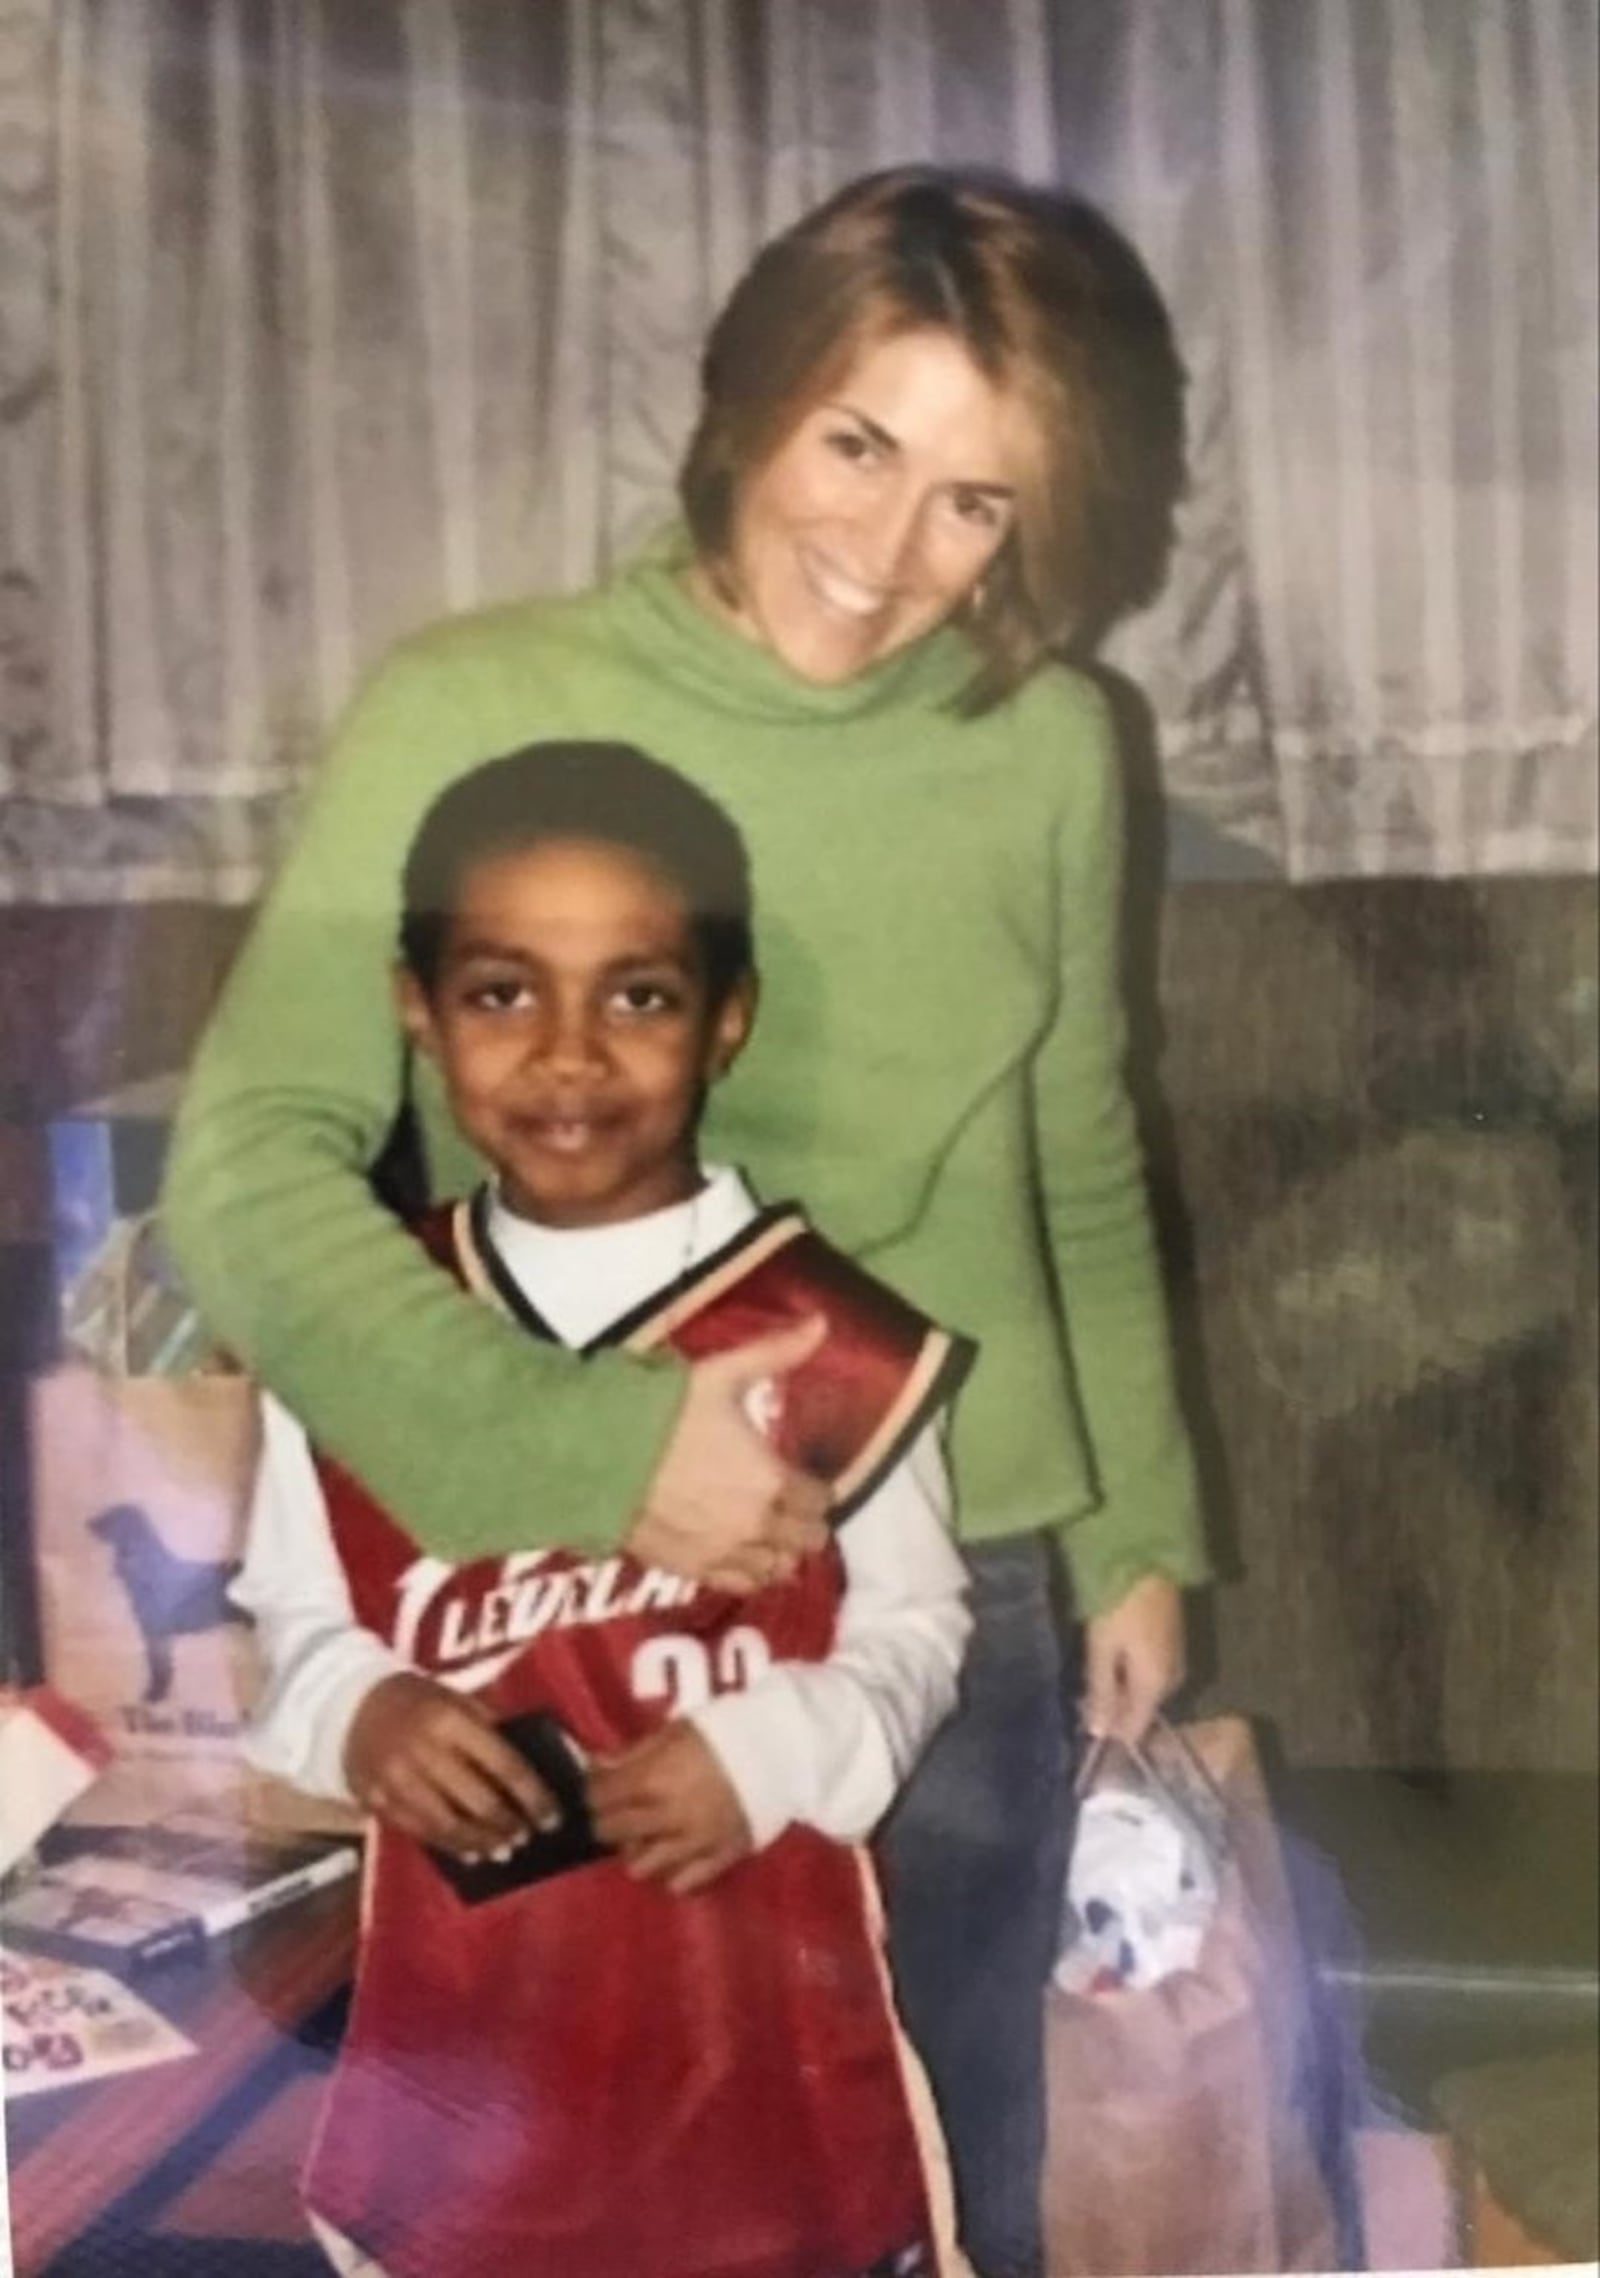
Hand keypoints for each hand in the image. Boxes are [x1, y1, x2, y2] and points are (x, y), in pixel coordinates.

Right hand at [343, 1672, 556, 1855]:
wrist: (350, 1706)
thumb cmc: (418, 1701)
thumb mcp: (457, 1700)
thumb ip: (490, 1731)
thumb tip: (530, 1770)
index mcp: (450, 1719)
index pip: (504, 1764)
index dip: (533, 1795)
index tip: (552, 1816)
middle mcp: (424, 1751)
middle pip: (478, 1800)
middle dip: (508, 1824)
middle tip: (528, 1836)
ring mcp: (397, 1780)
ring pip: (448, 1825)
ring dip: (481, 1842)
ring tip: (504, 1850)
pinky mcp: (378, 1802)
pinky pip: (420, 1833)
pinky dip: (448, 1846)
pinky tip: (469, 1853)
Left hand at [587, 1721, 751, 1895]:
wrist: (781, 1749)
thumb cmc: (724, 1731)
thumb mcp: (675, 1730)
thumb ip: (633, 1752)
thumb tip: (596, 1765)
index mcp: (653, 1779)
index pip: (599, 1797)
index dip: (591, 1792)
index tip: (596, 1789)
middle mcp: (666, 1817)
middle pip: (613, 1832)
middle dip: (605, 1822)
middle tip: (613, 1812)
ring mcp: (693, 1844)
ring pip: (641, 1867)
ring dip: (635, 1851)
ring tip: (644, 1836)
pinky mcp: (719, 1859)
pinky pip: (682, 1883)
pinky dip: (671, 1873)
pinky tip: (673, 1855)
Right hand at [626, 1316, 831, 1594]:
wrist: (598, 1456)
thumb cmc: (664, 1411)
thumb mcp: (722, 1374)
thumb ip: (776, 1353)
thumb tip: (822, 1322)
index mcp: (773, 1480)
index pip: (821, 1499)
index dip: (819, 1489)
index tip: (808, 1478)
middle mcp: (757, 1525)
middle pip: (807, 1539)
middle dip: (806, 1522)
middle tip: (791, 1504)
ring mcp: (724, 1554)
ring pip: (778, 1568)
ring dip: (781, 1550)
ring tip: (771, 1532)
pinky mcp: (691, 1571)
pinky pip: (739, 1585)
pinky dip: (750, 1573)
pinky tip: (743, 1556)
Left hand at [1081, 1575, 1185, 1746]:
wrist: (1146, 1560)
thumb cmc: (1118, 1604)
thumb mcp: (1102, 1647)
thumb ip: (1101, 1690)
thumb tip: (1099, 1733)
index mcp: (1156, 1685)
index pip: (1135, 1727)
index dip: (1109, 1731)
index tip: (1082, 1727)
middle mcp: (1172, 1679)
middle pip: (1141, 1710)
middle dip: (1112, 1711)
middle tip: (1080, 1701)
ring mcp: (1174, 1660)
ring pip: (1144, 1691)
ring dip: (1119, 1691)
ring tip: (1090, 1682)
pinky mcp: (1171, 1643)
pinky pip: (1148, 1673)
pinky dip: (1128, 1675)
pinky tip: (1109, 1665)